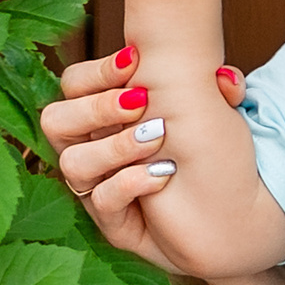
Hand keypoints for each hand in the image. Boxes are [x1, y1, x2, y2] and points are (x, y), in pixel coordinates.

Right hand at [41, 42, 246, 270]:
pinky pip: (102, 201)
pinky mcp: (114, 223)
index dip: (97, 72)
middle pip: (56, 120)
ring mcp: (99, 189)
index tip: (135, 60)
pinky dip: (130, 182)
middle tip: (140, 100)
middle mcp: (92, 151)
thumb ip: (216, 89)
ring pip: (72, 163)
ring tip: (158, 137)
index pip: (73, 85)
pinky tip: (164, 174)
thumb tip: (225, 77)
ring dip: (115, 145)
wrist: (229, 218)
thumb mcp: (212, 114)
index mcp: (105, 118)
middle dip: (97, 106)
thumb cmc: (213, 156)